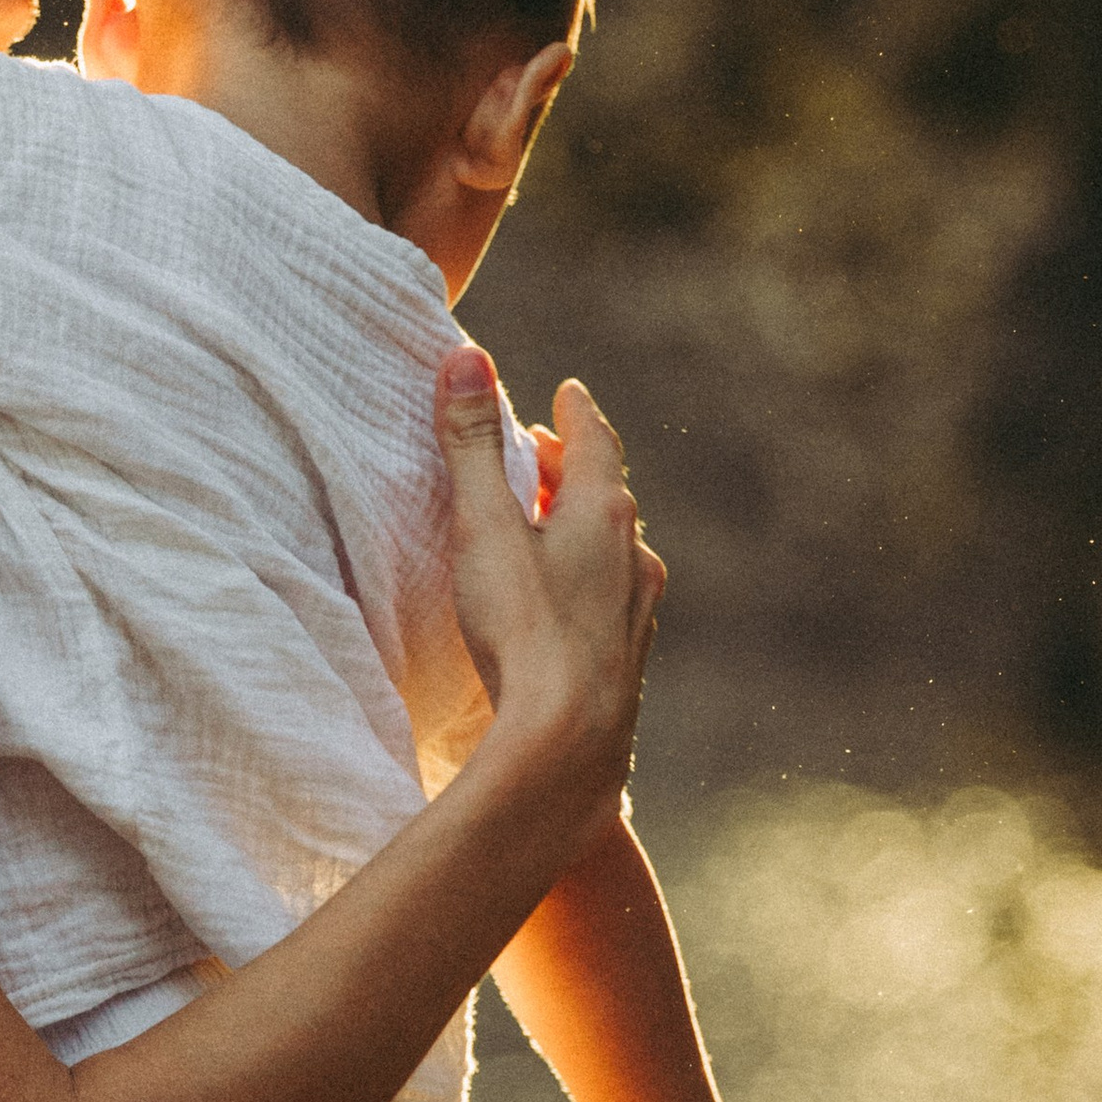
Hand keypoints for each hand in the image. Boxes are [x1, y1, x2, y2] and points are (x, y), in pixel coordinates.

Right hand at [438, 350, 662, 819]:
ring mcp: (636, 611)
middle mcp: (633, 557)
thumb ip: (473, 446)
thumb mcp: (484, 527)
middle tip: (544, 455)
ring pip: (615, 552)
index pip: (596, 440)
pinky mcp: (626, 661)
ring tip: (554, 527)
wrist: (569, 742)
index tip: (567, 391)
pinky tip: (569, 605)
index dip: (576, 412)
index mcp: (603, 514)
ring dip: (585, 529)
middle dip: (575, 469)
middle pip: (608, 495)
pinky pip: (612, 600)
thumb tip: (464, 359)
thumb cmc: (523, 631)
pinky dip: (589, 580)